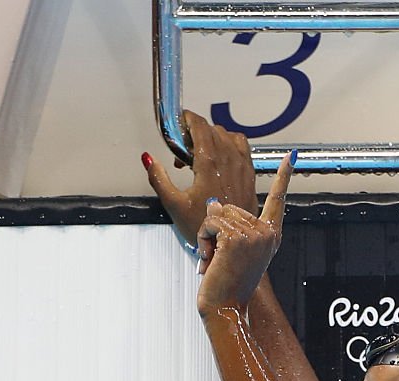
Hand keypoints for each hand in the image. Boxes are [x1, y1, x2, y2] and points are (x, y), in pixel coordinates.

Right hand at [143, 110, 256, 249]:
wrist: (232, 245)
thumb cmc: (204, 228)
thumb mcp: (173, 204)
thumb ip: (158, 178)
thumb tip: (148, 159)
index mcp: (209, 163)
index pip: (200, 125)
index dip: (187, 118)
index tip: (179, 121)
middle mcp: (229, 160)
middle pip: (212, 129)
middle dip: (195, 132)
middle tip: (182, 149)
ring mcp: (242, 166)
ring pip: (228, 135)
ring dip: (213, 137)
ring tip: (200, 155)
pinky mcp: (250, 175)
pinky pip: (243, 147)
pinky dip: (230, 145)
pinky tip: (220, 160)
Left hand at [197, 151, 294, 316]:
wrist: (225, 308)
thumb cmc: (227, 285)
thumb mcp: (232, 251)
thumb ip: (230, 226)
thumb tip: (214, 203)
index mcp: (270, 235)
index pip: (278, 200)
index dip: (284, 176)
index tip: (293, 156)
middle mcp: (266, 233)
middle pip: (229, 207)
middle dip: (215, 230)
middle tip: (218, 257)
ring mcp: (253, 234)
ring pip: (216, 214)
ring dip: (206, 236)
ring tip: (214, 260)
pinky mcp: (237, 238)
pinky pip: (209, 224)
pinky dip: (202, 241)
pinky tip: (210, 260)